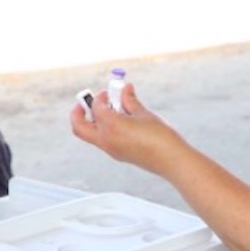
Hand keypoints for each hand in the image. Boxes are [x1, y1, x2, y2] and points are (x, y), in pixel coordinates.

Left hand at [69, 83, 187, 174]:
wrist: (171, 160)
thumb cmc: (160, 139)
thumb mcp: (144, 114)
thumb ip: (130, 100)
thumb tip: (125, 90)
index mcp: (111, 126)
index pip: (97, 107)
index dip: (102, 96)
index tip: (111, 91)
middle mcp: (106, 139)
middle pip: (79, 126)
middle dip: (79, 111)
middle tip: (87, 101)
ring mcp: (110, 149)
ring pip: (89, 134)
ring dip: (93, 120)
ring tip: (111, 110)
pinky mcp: (117, 154)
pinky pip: (102, 140)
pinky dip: (104, 128)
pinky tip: (120, 121)